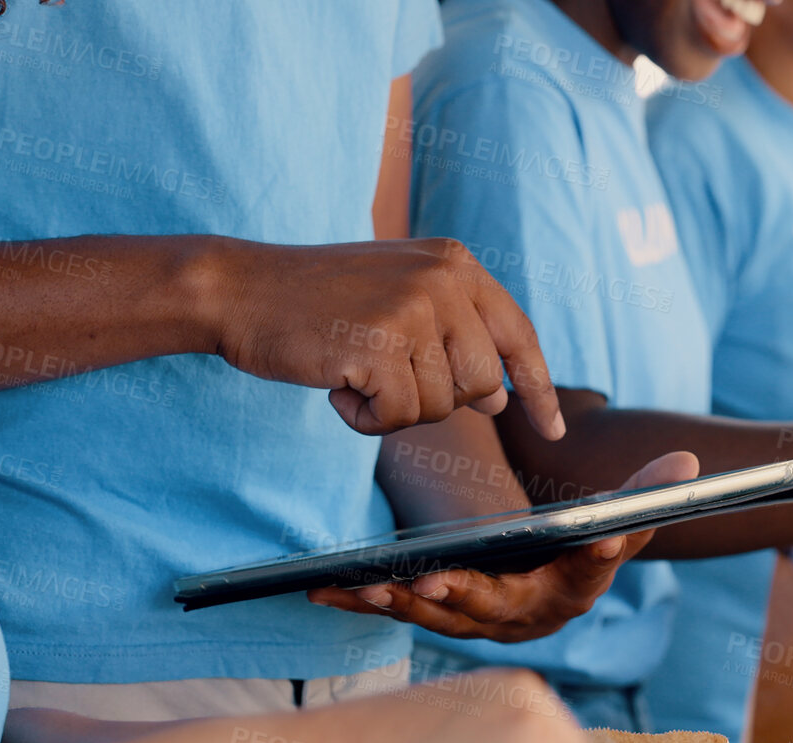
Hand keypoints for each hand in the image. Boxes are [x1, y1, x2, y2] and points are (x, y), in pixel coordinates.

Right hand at [210, 237, 565, 439]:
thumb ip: (452, 339)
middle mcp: (444, 278)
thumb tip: (500, 397)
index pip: (517, 334)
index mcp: (455, 263)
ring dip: (394, 409)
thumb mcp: (397, 303)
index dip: (537, 387)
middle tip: (383, 378)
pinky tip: (336, 386)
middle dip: (435, 400)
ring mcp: (413, 308)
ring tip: (355, 373)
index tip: (552, 429)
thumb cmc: (316, 302)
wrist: (240, 289)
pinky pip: (396, 417)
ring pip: (440, 406)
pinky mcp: (379, 344)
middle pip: (479, 383)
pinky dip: (364, 419)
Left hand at [308, 451, 699, 640]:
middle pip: (492, 607)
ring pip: (436, 617)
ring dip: (402, 602)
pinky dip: (361, 599)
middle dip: (460, 594)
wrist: (540, 588)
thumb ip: (644, 495)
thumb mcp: (613, 523)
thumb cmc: (577, 549)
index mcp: (571, 595)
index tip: (583, 547)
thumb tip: (689, 462)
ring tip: (371, 584)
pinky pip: (397, 610)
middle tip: (432, 578)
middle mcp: (521, 619)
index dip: (585, 563)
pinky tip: (323, 585)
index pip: (582, 578)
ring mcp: (475, 623)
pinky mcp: (435, 616)